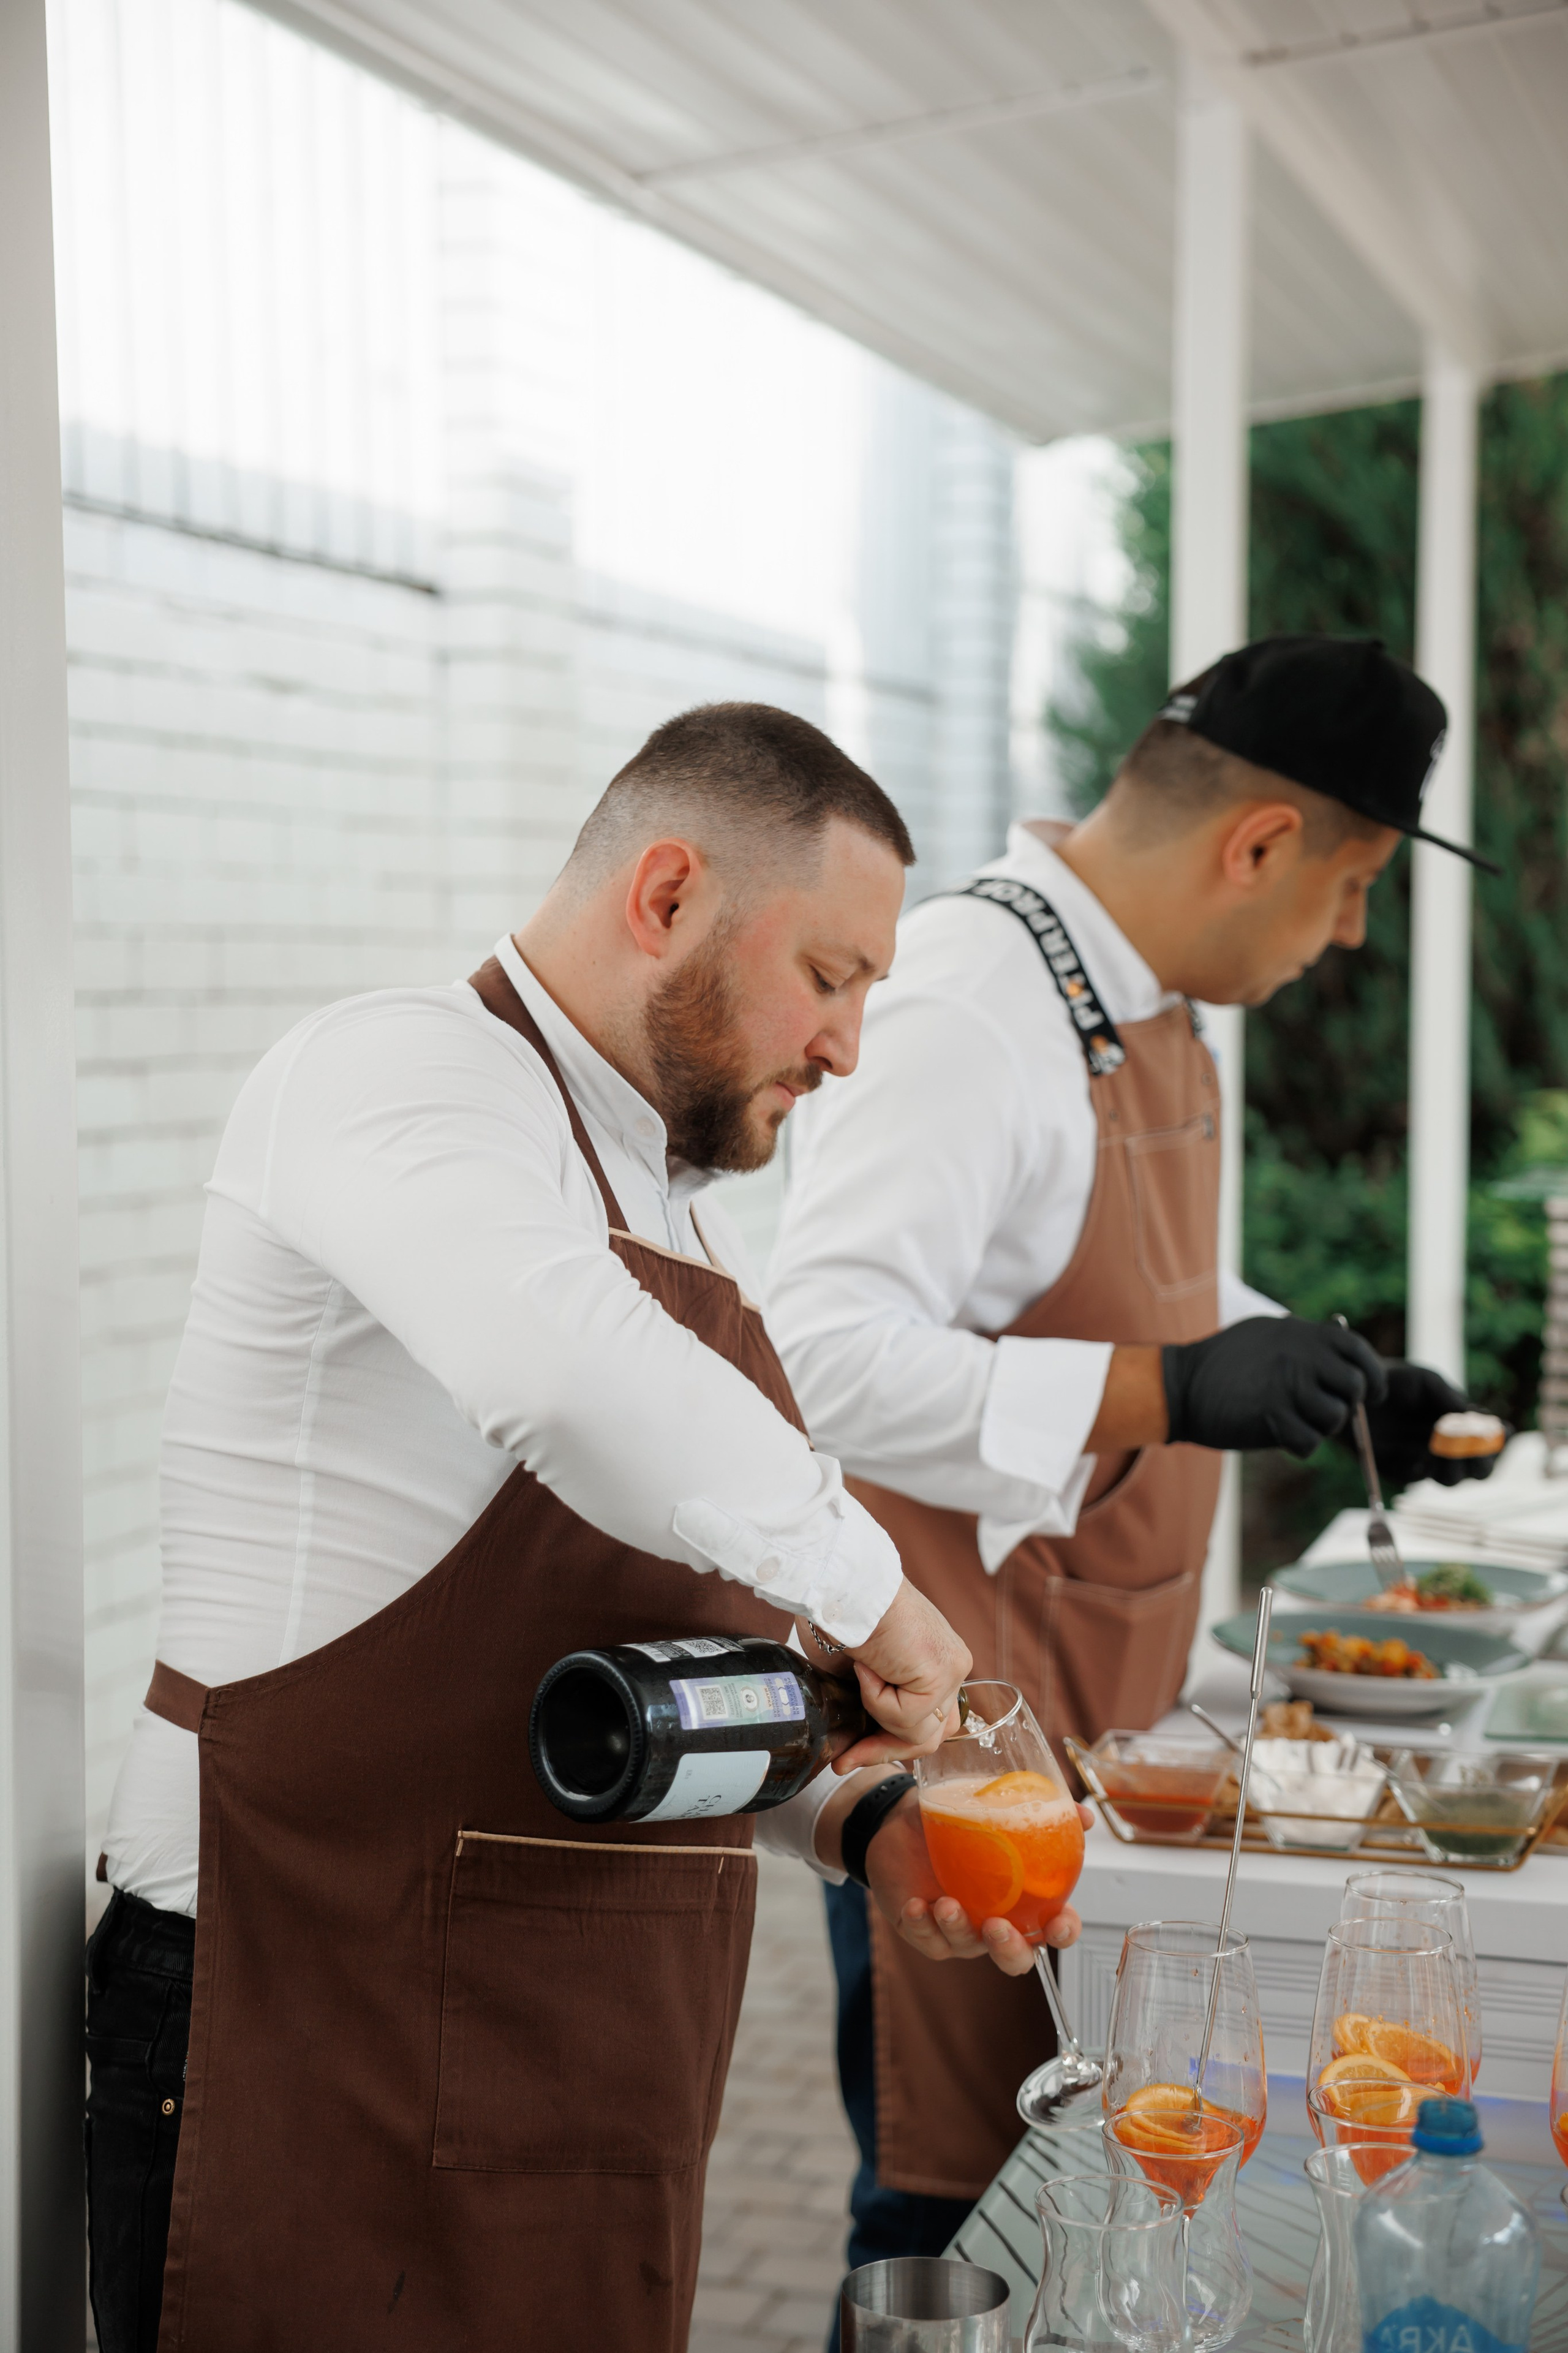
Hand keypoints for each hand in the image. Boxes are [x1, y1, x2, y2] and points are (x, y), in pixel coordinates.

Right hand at [799, 1580, 969, 1770]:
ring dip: (877, 1719)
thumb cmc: (839, 1615)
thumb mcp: (858, 1673)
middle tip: (844, 1762)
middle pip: (931, 1736)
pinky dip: (876, 1699)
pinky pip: (906, 1717)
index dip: (889, 1745)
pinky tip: (869, 1665)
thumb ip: (869, 1702)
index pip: (927, 1722)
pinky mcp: (943, 1672)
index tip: (851, 1756)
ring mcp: (952, 1670)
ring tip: (857, 1680)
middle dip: (883, 1752)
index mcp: (934, 1661)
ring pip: (919, 1734)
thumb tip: (854, 1745)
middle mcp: (951, 1666)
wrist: (844, 1586)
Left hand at [864, 1784, 1087, 1975]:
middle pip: (1015, 1957)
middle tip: (996, 1926)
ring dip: (958, 1928)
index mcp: (1022, 1899)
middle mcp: (995, 1920)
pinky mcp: (924, 1930)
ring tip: (946, 1903)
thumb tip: (1084, 1816)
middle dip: (1009, 1950)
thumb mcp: (996, 1808)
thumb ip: (1042, 1811)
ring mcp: (960, 1929)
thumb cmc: (958, 1819)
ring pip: (966, 1946)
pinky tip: (916, 1906)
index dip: (1062, 1932)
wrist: (903, 1818)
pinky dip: (922, 1926)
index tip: (1058, 1924)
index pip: (1053, 1927)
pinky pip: (926, 1939)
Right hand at [1162, 1316, 1386, 1457]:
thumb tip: (1345, 1361)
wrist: (1180, 1386)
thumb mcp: (1267, 1334)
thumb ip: (1305, 1342)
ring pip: (1336, 1417)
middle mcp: (1300, 1355)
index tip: (1371, 1393)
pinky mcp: (1273, 1416)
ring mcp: (1288, 1385)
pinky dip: (1299, 1446)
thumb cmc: (1224, 1362)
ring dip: (1321, 1427)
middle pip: (1354, 1386)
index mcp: (1301, 1332)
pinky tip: (1280, 1436)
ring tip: (1295, 1421)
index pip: (1357, 1350)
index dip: (1372, 1374)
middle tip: (1326, 1412)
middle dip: (1348, 1405)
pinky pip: (1310, 1442)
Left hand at [1357, 1360, 1501, 1489]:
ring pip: (1451, 1481)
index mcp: (1459, 1424)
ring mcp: (1425, 1461)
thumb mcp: (1426, 1381)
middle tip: (1474, 1453)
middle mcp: (1447, 1447)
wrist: (1356, 1391)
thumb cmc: (1396, 1381)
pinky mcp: (1399, 1470)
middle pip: (1479, 1470)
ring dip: (1454, 1469)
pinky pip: (1417, 1479)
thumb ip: (1452, 1399)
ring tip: (1441, 1451)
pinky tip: (1417, 1457)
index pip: (1489, 1440)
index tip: (1500, 1433)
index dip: (1498, 1441)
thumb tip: (1480, 1419)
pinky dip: (1421, 1470)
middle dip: (1482, 1464)